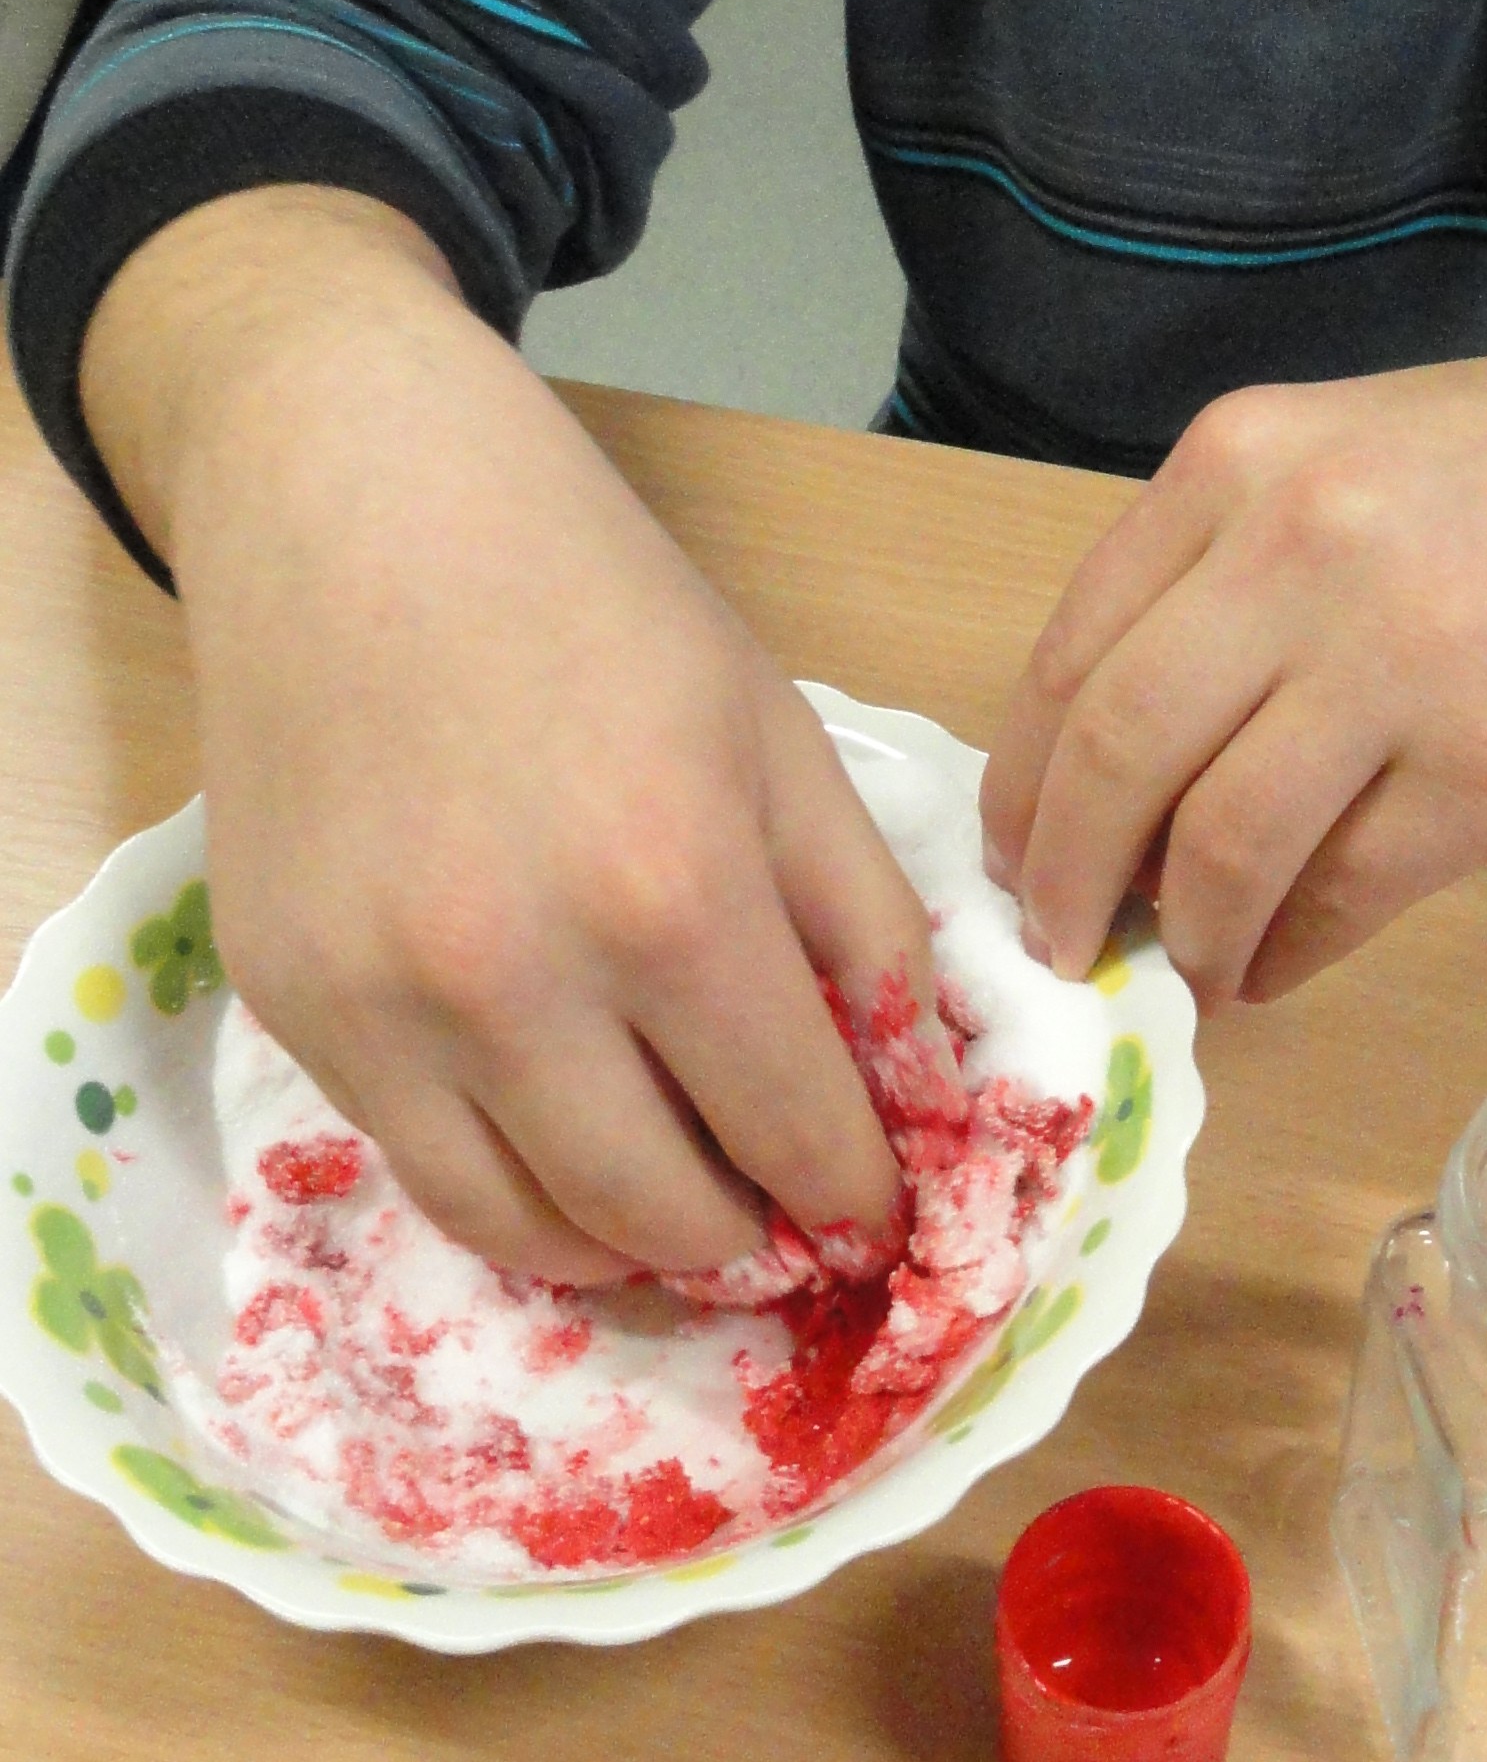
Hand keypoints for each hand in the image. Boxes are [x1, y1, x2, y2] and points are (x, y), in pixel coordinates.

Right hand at [83, 190, 939, 1283]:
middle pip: (675, 1212)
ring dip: (643, 1256)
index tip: (891, 1214)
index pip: (802, 1130)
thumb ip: (861, 922)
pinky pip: (429, 1177)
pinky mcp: (291, 1007)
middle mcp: (516, 976)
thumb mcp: (777, 735)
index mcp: (671, 888)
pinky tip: (574, 1171)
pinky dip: (521, 1209)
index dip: (864, 1195)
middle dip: (762, 1241)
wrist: (356, 506)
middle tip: (798, 1228)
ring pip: (542, 1232)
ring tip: (696, 1219)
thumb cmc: (593, 601)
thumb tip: (920, 1095)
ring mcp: (383, 1007)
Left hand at [982, 339, 1486, 1004]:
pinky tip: (1278, 962)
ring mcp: (1407, 661)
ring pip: (1221, 847)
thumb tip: (1092, 776)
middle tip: (1060, 942)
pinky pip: (1344, 897)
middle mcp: (1306, 546)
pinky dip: (1286, 953)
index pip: (1071, 653)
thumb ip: (1217, 575)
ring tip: (1190, 957)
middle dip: (1063, 878)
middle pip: (1115, 757)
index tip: (1011, 857)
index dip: (1020, 784)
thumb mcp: (1339, 458)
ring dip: (1184, 932)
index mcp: (1241, 462)